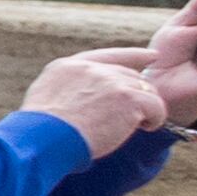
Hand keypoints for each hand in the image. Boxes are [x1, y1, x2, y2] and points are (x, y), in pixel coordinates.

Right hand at [21, 50, 169, 156]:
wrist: (44, 140)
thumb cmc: (40, 133)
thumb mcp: (45, 100)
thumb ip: (67, 90)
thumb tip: (84, 99)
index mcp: (67, 67)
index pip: (107, 56)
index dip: (133, 55)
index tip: (153, 57)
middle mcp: (90, 69)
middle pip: (129, 75)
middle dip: (137, 93)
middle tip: (137, 115)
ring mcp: (110, 81)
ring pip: (145, 90)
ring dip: (145, 109)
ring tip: (140, 125)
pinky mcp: (128, 97)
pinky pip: (156, 106)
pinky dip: (155, 118)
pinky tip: (146, 127)